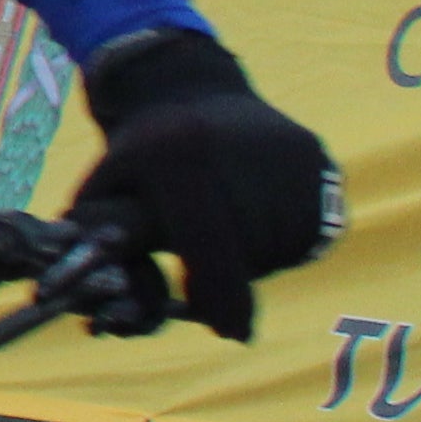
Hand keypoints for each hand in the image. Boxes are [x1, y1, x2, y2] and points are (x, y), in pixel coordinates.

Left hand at [69, 30, 336, 339]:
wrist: (192, 88)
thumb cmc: (140, 153)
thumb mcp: (107, 186)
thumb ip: (105, 246)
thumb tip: (100, 318)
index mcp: (180, 157)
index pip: (207, 247)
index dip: (219, 296)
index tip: (229, 333)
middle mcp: (241, 152)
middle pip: (248, 251)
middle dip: (231, 278)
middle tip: (214, 284)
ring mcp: (289, 156)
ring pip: (281, 244)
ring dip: (257, 258)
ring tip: (227, 230)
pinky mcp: (320, 162)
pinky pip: (312, 228)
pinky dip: (286, 239)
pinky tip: (257, 216)